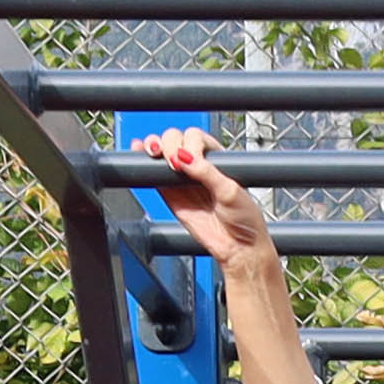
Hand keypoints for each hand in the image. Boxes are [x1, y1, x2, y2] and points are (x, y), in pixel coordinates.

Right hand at [125, 127, 271, 265]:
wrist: (238, 247)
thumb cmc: (244, 218)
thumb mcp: (230, 191)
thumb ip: (207, 173)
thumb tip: (185, 157)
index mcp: (216, 158)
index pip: (195, 137)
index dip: (190, 143)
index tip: (192, 159)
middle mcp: (198, 164)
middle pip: (175, 139)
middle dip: (169, 144)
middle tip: (173, 162)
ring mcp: (182, 178)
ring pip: (163, 151)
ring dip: (154, 145)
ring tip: (153, 152)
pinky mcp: (170, 193)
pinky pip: (154, 174)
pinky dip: (143, 162)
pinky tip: (139, 152)